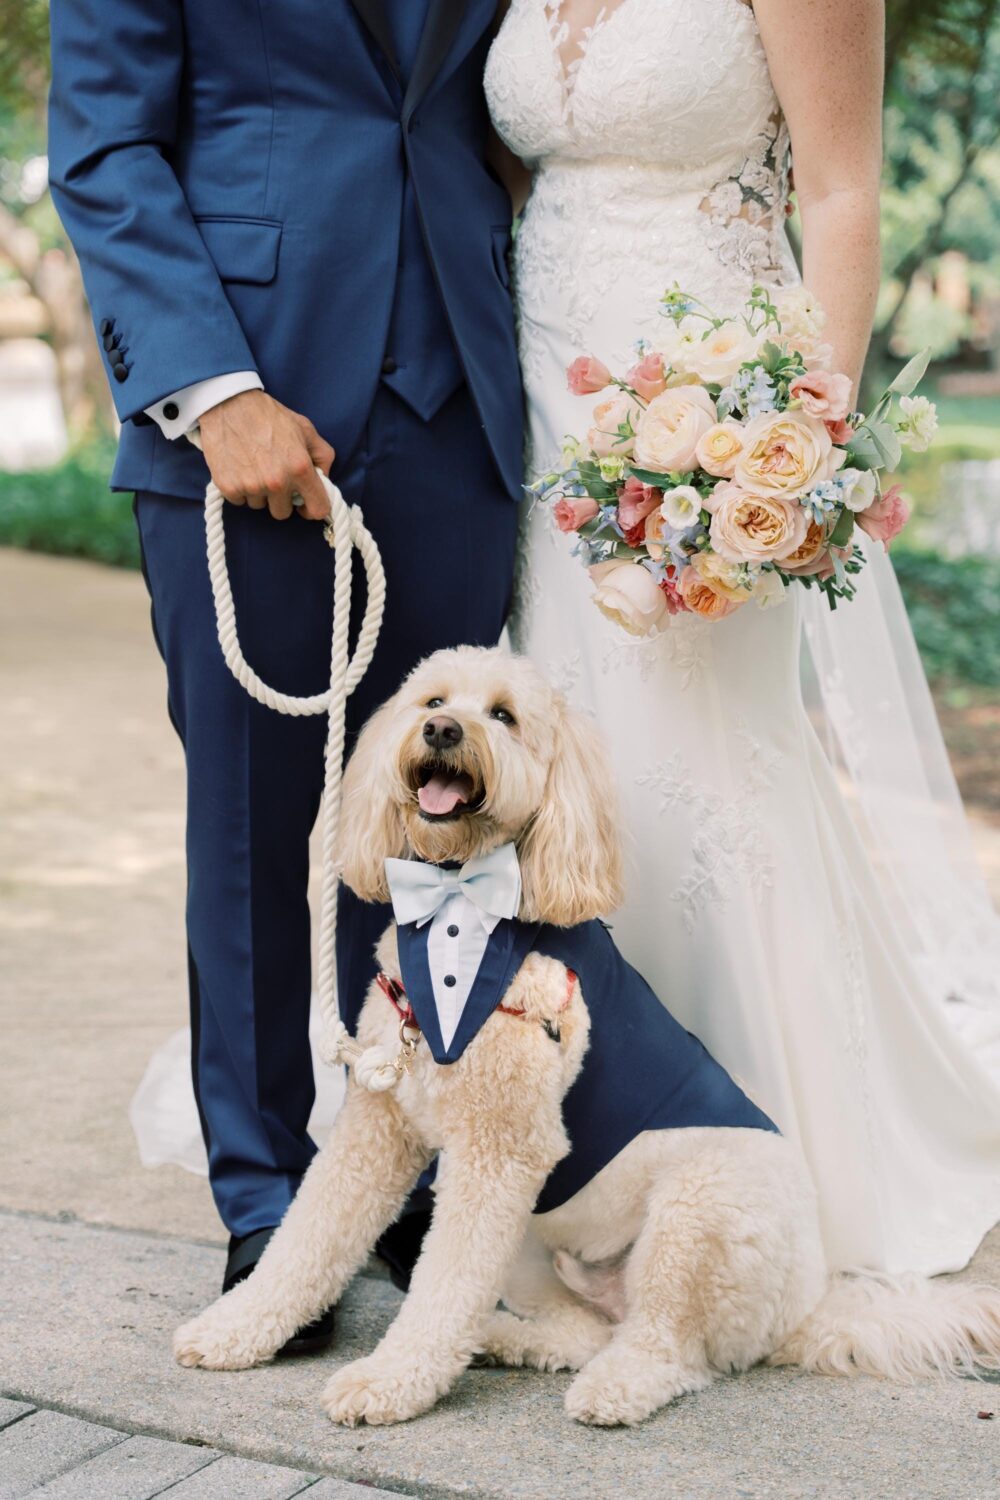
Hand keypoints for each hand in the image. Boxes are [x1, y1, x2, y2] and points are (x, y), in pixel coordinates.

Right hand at [199, 389, 335, 520]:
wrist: (228, 403)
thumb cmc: (268, 415)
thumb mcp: (305, 429)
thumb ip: (322, 456)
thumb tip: (324, 480)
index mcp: (300, 468)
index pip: (317, 509)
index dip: (313, 508)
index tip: (305, 504)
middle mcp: (277, 482)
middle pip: (282, 513)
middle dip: (280, 499)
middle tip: (273, 477)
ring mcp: (251, 486)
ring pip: (260, 506)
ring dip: (259, 493)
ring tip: (254, 467)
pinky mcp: (229, 487)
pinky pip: (239, 501)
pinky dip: (239, 489)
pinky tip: (239, 468)